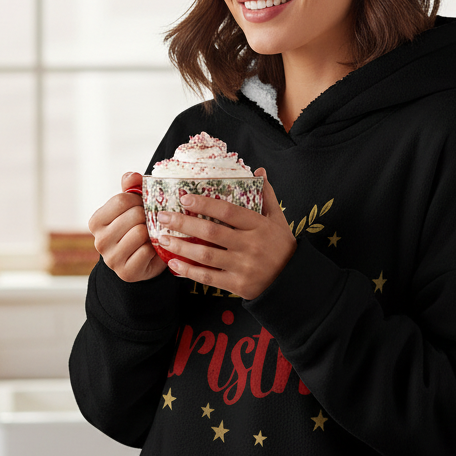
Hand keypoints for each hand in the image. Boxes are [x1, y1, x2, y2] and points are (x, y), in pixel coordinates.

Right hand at [88, 172, 167, 281]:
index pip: (121, 200)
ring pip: (140, 233)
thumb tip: (133, 176)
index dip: (138, 200)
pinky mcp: (126, 271)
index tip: (142, 205)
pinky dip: (155, 248)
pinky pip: (147, 251)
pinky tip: (152, 249)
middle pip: (133, 216)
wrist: (140, 262)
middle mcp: (99, 240)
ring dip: (152, 232)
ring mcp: (112, 258)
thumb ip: (130, 187)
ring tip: (151, 234)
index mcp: (96, 221)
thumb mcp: (131, 206)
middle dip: (147, 216)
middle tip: (150, 221)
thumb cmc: (135, 228)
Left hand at [158, 168, 295, 299]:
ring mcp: (244, 267)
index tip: (184, 198)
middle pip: (212, 232)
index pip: (228, 212)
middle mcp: (251, 246)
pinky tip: (175, 264)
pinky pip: (209, 277)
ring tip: (163, 239)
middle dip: (184, 223)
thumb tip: (259, 171)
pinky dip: (189, 271)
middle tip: (162, 217)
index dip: (205, 204)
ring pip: (206, 255)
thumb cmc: (282, 246)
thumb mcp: (278, 219)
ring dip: (181, 246)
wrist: (292, 280)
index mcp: (260, 226)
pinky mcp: (238, 285)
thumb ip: (267, 195)